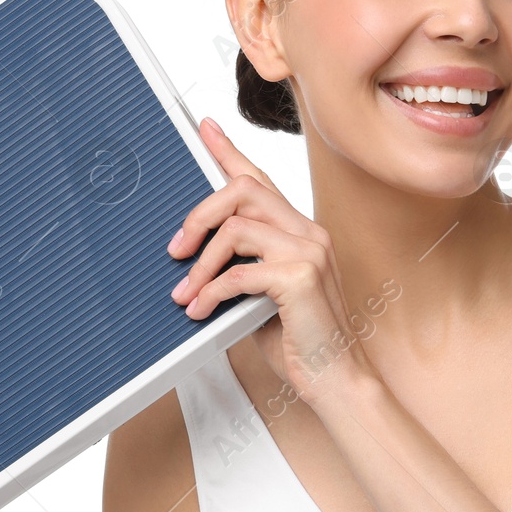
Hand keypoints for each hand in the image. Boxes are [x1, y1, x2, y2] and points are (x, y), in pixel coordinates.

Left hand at [168, 116, 382, 405]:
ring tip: (184, 295)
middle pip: (243, 190)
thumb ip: (239, 268)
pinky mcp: (302, 277)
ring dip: (201, 264)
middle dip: (199, 215)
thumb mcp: (260, 298)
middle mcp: (309, 232)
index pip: (261, 181)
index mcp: (300, 232)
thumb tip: (194, 257)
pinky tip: (200, 312)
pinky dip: (212, 292)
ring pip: (236, 229)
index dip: (229, 153)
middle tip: (175, 250)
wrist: (336, 381)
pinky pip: (241, 272)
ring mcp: (310, 251)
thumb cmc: (300, 344)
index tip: (204, 129)